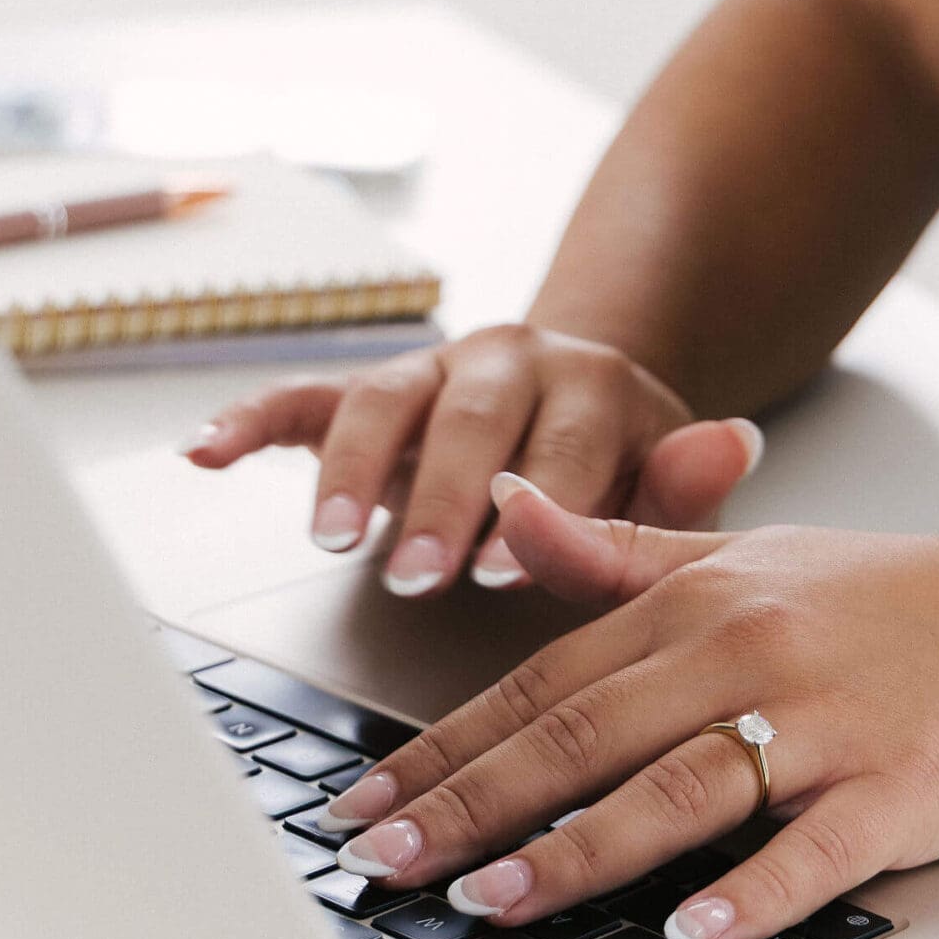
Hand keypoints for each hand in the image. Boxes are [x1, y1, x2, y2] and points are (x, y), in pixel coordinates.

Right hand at [182, 324, 762, 597]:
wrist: (588, 393)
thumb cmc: (629, 464)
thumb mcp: (674, 477)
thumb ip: (688, 480)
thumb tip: (734, 441)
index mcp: (592, 383)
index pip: (564, 448)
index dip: (534, 511)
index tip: (502, 578)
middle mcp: (508, 360)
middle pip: (469, 422)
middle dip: (437, 500)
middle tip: (415, 574)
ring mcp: (433, 368)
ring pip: (383, 401)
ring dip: (350, 470)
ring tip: (331, 541)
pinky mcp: (370, 385)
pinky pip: (304, 395)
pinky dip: (250, 419)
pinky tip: (204, 452)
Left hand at [324, 478, 938, 938]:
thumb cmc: (901, 605)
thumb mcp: (749, 558)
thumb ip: (617, 551)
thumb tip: (502, 513)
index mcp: (699, 602)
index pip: (543, 685)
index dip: (443, 748)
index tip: (362, 802)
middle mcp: (748, 651)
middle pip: (582, 738)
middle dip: (467, 807)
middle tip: (380, 864)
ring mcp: (828, 721)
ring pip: (676, 790)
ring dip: (575, 854)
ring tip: (488, 904)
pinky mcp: (904, 789)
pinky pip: (818, 850)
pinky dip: (755, 892)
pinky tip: (694, 933)